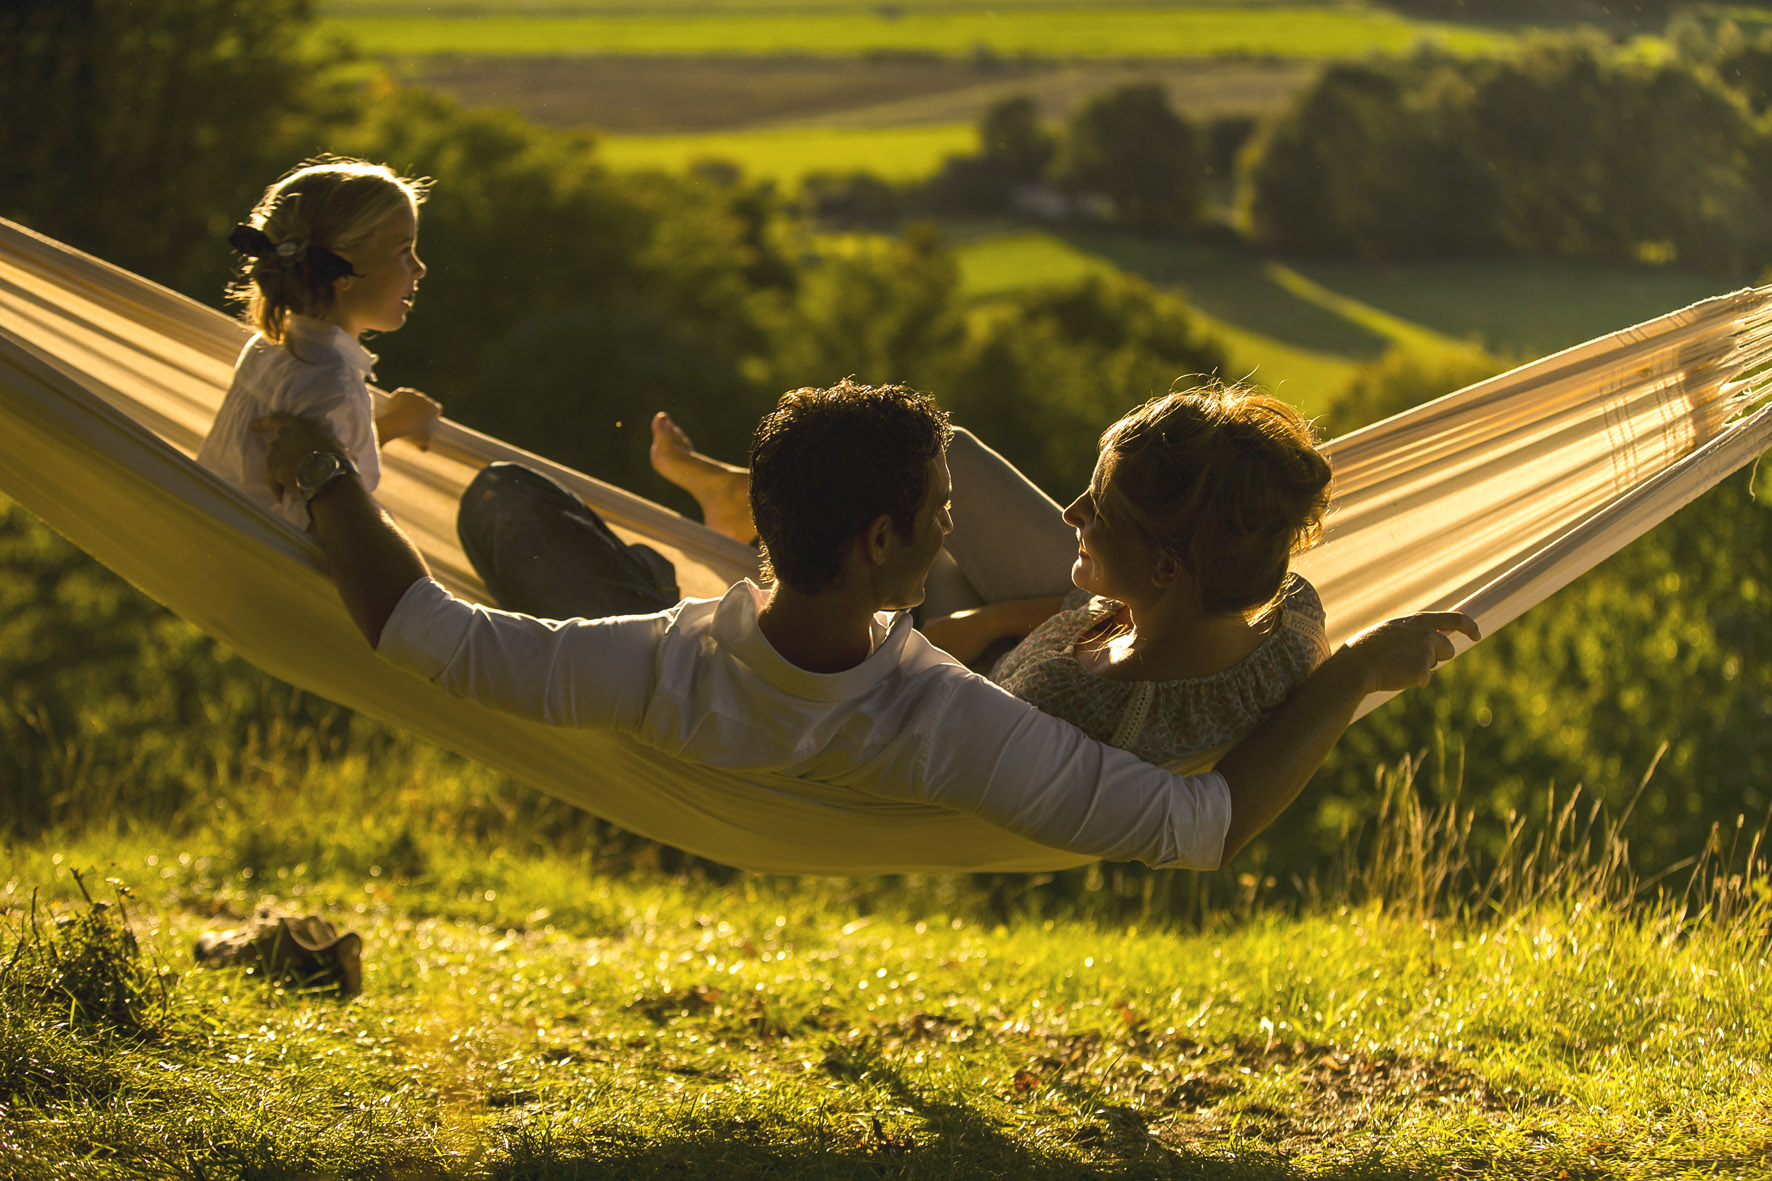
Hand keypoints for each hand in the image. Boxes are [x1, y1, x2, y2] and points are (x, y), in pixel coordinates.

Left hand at [253, 413, 347, 497]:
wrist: (328, 474)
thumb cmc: (338, 460)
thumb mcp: (341, 449)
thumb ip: (335, 450)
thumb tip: (350, 457)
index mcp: (301, 426)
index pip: (278, 419)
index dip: (264, 423)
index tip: (252, 426)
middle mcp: (285, 435)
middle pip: (277, 444)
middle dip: (281, 455)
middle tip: (289, 468)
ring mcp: (276, 450)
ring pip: (274, 463)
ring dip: (281, 474)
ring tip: (294, 488)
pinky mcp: (271, 467)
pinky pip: (273, 481)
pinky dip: (278, 489)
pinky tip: (284, 498)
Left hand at [379, 387, 441, 448]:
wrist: (398, 422)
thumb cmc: (413, 432)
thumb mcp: (422, 442)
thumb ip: (424, 444)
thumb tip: (424, 449)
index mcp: (434, 408)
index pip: (437, 409)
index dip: (432, 415)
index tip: (426, 422)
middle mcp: (425, 398)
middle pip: (424, 403)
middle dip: (420, 409)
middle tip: (413, 419)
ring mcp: (413, 394)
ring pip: (412, 399)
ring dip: (409, 405)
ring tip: (403, 415)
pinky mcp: (401, 392)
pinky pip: (400, 397)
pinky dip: (398, 402)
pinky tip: (395, 410)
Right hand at [1337, 611, 1480, 693]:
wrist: (1355, 666)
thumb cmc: (1365, 649)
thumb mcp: (1389, 631)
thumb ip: (1409, 633)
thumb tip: (1422, 641)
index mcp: (1417, 621)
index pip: (1454, 618)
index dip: (1468, 626)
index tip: (1476, 634)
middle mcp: (1426, 633)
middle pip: (1447, 648)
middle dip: (1438, 656)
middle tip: (1417, 661)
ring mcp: (1426, 652)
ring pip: (1434, 665)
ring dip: (1421, 668)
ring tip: (1396, 665)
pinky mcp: (1423, 671)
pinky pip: (1423, 679)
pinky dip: (1410, 680)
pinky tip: (1394, 675)